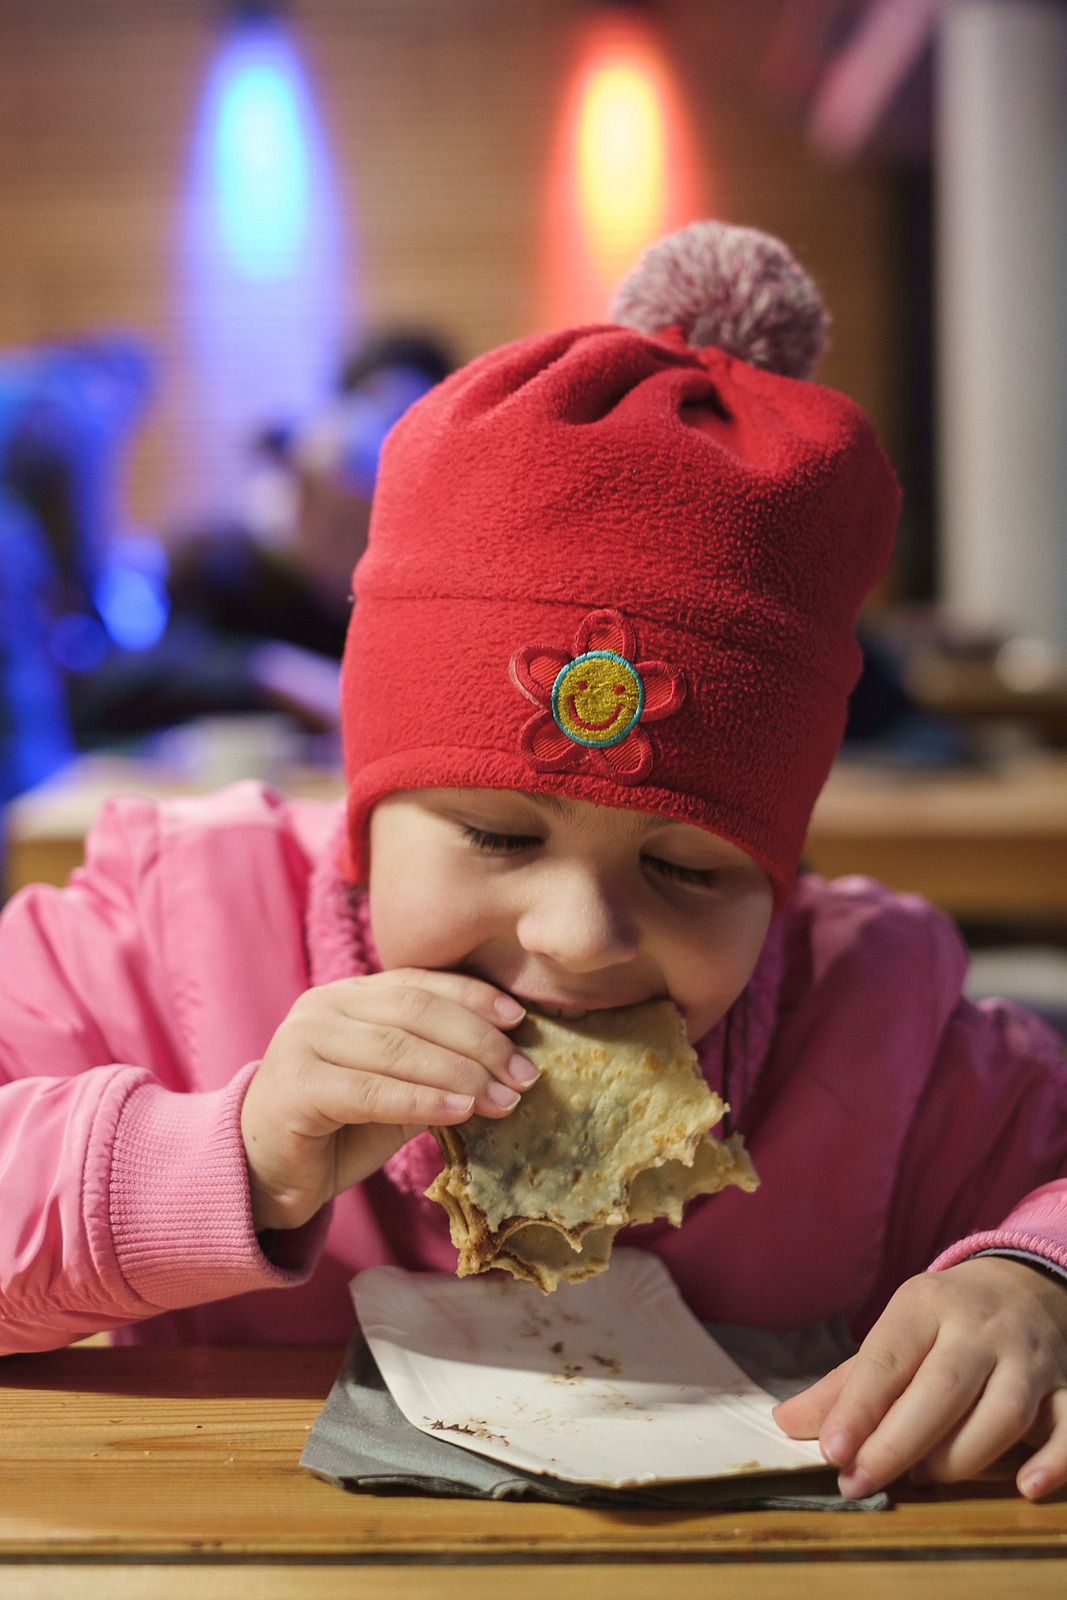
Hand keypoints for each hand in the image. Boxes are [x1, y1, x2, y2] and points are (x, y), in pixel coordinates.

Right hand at [240, 970, 534, 1231]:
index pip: (421, 983)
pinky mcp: (295, 1086)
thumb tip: (509, 1066)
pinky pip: (372, 1090)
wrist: (264, 1174)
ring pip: (398, 1049)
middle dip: (479, 1041)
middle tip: (525, 1074)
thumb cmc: (337, 1130)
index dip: (474, 997)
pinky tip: (463, 1112)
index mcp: (350, 995)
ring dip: (461, 1074)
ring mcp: (303, 1041)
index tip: (520, 1021)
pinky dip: (423, 1101)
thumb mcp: (397, 1090)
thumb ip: (439, 1070)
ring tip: (505, 1098)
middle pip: (415, 1011)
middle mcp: (323, 1005)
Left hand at [773, 1258, 1066, 1499]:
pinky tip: (1026, 1487)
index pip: (888, 1356)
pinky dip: (1055, 1460)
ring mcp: (1028, 1358)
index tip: (831, 1450)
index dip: (859, 1407)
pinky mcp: (1065, 1387)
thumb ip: (846, 1384)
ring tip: (920, 1480)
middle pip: (943, 1387)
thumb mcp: (895, 1333)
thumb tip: (786, 1423)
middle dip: (898, 1441)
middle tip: (858, 1481)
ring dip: (960, 1457)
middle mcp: (979, 1328)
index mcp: (926, 1305)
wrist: (1024, 1286)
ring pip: (1003, 1412)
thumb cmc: (945, 1322)